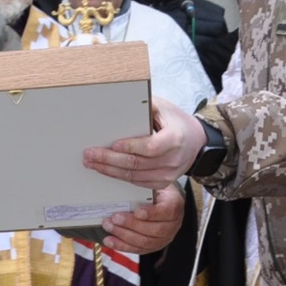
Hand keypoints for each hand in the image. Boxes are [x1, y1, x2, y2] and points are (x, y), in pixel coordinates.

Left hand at [83, 99, 203, 189]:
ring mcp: (169, 173)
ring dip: (110, 170)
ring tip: (92, 163)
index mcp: (174, 139)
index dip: (131, 147)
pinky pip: (138, 183)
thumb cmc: (176, 122)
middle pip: (137, 163)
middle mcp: (173, 159)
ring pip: (134, 176)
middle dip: (109, 159)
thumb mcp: (164, 108)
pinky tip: (106, 171)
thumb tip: (118, 102)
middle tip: (90, 154)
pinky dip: (119, 177)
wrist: (196, 141)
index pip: (151, 147)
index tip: (113, 144)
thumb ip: (144, 106)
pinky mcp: (163, 182)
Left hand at [102, 181, 184, 254]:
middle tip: (114, 218)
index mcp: (174, 205)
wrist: (162, 201)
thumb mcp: (153, 184)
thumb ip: (142, 187)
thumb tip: (121, 182)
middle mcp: (172, 224)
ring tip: (108, 226)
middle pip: (154, 229)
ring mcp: (164, 237)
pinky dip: (122, 246)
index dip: (152, 213)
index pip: (167, 211)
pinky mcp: (153, 246)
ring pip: (145, 241)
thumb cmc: (155, 191)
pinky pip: (138, 249)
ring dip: (123, 235)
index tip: (137, 211)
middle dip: (131, 224)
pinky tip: (109, 240)